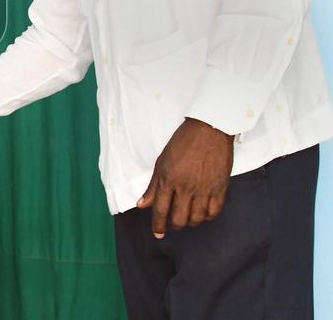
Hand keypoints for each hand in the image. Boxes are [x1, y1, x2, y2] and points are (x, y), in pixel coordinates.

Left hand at [136, 117, 234, 237]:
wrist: (209, 130)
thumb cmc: (182, 143)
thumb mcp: (161, 162)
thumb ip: (153, 186)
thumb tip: (142, 204)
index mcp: (168, 180)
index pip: (160, 211)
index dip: (158, 225)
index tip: (158, 233)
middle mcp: (185, 187)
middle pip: (179, 219)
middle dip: (174, 225)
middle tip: (173, 223)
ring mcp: (204, 189)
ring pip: (197, 219)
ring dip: (191, 222)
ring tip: (188, 217)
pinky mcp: (220, 189)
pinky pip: (214, 212)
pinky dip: (208, 216)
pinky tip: (203, 212)